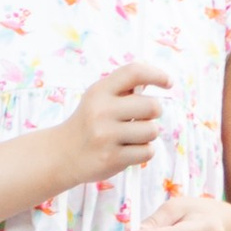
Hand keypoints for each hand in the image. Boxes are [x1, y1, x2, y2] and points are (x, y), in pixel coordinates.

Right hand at [65, 59, 168, 187]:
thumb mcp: (99, 98)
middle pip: (152, 106)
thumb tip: (158, 78)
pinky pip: (147, 152)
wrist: (62, 154)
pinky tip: (129, 150)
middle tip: (142, 118)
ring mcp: (105, 136)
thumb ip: (125, 88)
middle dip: (153, 113)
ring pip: (152, 131)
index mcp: (100, 91)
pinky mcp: (111, 158)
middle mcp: (101, 111)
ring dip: (147, 134)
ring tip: (131, 136)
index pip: (134, 72)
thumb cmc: (89, 122)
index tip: (168, 83)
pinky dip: (144, 152)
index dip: (157, 75)